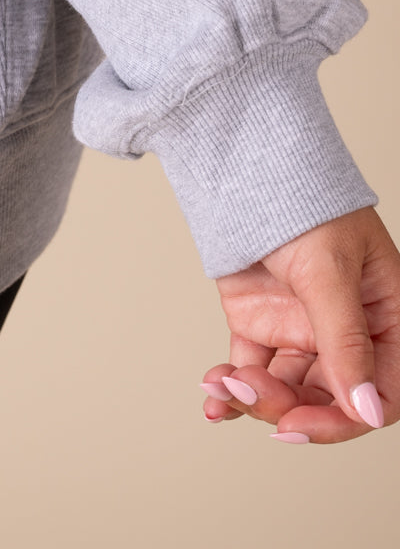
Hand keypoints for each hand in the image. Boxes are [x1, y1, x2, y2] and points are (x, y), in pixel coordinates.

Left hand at [199, 205, 399, 442]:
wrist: (247, 173)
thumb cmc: (305, 207)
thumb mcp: (329, 271)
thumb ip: (345, 339)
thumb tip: (368, 410)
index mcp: (387, 320)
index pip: (380, 391)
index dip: (341, 419)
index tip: (296, 424)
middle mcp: (347, 333)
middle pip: (327, 397)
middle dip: (286, 405)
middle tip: (247, 394)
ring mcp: (301, 329)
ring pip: (286, 388)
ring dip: (253, 397)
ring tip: (222, 387)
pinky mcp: (260, 324)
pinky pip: (250, 369)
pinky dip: (232, 389)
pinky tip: (214, 402)